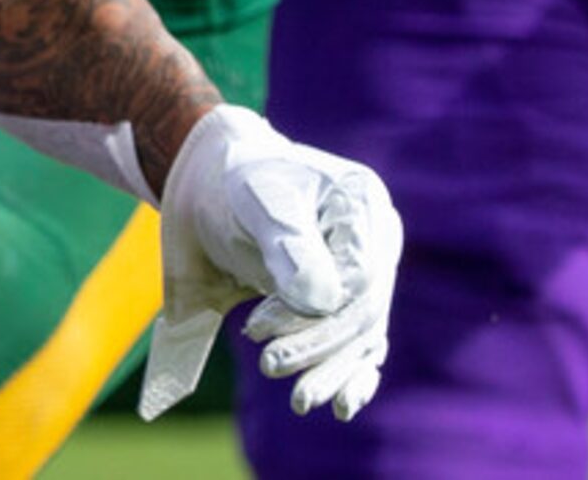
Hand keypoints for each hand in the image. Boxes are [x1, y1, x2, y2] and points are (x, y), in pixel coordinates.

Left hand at [141, 104, 402, 421]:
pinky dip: (352, 373)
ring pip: (365, 334)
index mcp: (361, 203)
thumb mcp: (256, 202)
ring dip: (334, 371)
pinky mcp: (348, 298)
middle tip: (269, 368)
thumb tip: (321, 303)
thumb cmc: (236, 183)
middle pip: (364, 310)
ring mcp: (366, 270)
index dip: (315, 315)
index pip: (359, 278)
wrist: (213, 183)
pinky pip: (362, 342)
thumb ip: (288, 246)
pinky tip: (343, 403)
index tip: (257, 329)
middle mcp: (374, 239)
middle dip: (319, 348)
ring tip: (300, 401)